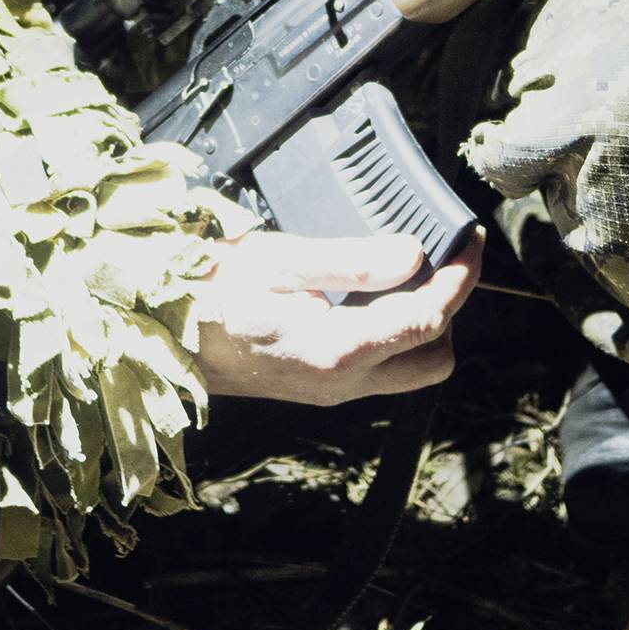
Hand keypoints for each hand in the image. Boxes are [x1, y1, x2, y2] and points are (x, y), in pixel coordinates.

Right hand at [193, 230, 479, 404]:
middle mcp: (343, 382)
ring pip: (412, 369)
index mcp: (334, 351)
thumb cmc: (207, 292)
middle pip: (434, 358)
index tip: (468, 238)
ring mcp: (334, 391)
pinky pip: (383, 367)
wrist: (160, 339)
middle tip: (440, 258)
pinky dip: (395, 332)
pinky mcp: (324, 387)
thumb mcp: (276, 261)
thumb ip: (349, 261)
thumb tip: (413, 255)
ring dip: (423, 322)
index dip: (458, 277)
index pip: (426, 319)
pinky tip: (373, 292)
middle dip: (449, 308)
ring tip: (407, 270)